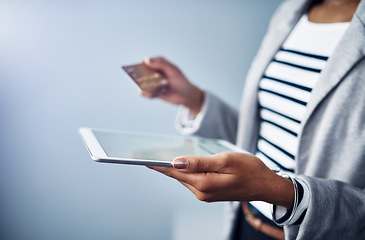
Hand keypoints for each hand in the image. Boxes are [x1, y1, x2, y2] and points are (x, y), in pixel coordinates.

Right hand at [141, 56, 203, 115]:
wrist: (186, 95)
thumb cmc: (180, 80)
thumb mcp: (173, 71)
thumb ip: (161, 64)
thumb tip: (147, 60)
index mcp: (158, 64)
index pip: (145, 62)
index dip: (141, 65)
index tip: (143, 69)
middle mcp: (153, 73)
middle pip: (141, 73)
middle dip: (141, 78)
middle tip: (147, 81)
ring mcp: (152, 83)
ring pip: (142, 84)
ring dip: (149, 88)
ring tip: (161, 89)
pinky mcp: (152, 92)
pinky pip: (145, 94)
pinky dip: (151, 94)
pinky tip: (161, 93)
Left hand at [149, 152, 293, 207]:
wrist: (266, 185)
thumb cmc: (250, 169)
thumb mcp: (225, 161)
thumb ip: (199, 162)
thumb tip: (175, 162)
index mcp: (203, 184)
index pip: (174, 172)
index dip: (157, 164)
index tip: (141, 158)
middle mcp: (201, 192)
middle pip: (177, 175)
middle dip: (163, 164)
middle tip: (147, 153)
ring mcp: (205, 194)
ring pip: (184, 177)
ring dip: (174, 167)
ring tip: (161, 155)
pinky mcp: (209, 191)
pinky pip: (192, 179)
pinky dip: (185, 170)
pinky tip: (182, 163)